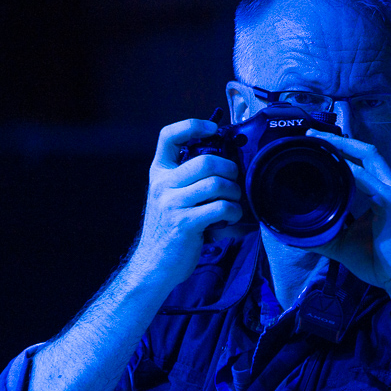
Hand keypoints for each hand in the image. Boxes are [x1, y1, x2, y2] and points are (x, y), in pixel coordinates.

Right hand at [128, 119, 242, 287]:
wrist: (155, 264)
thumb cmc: (171, 229)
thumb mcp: (172, 197)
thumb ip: (189, 179)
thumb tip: (227, 163)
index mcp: (159, 173)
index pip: (168, 136)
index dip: (193, 126)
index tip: (213, 129)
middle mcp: (162, 185)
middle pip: (207, 161)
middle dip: (230, 171)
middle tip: (233, 184)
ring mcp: (172, 204)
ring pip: (217, 184)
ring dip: (234, 194)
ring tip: (233, 205)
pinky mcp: (185, 223)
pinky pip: (221, 208)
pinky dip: (234, 213)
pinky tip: (232, 219)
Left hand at [303, 130, 390, 303]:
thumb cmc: (383, 263)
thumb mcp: (347, 243)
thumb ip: (325, 234)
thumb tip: (295, 236)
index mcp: (389, 191)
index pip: (367, 161)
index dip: (344, 149)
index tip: (320, 144)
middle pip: (367, 150)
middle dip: (339, 139)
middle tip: (312, 134)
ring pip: (368, 155)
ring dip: (341, 145)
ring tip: (317, 140)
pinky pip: (365, 177)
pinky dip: (346, 168)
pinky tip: (330, 162)